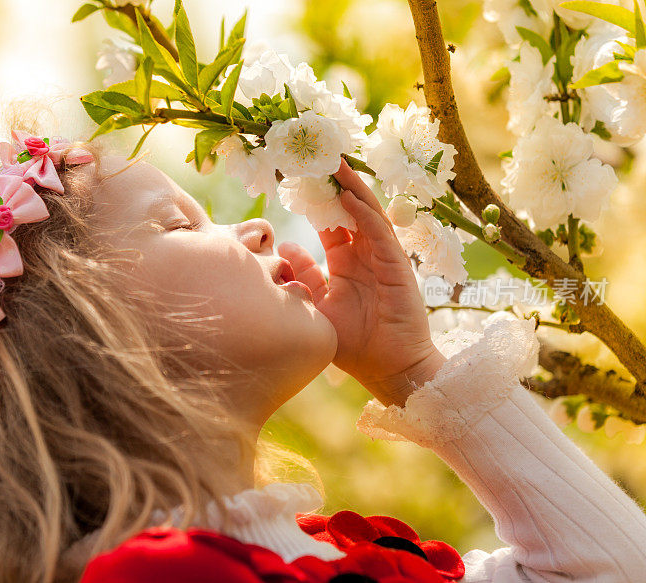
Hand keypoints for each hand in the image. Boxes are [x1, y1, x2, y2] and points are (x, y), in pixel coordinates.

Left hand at [278, 159, 444, 405]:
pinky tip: (348, 195)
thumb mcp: (319, 305)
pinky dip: (364, 213)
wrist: (389, 368)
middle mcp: (365, 254)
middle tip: (315, 155)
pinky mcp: (396, 265)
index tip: (297, 176)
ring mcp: (383, 257)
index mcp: (347, 262)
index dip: (317, 200)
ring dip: (350, 187)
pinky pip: (379, 232)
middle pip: (349, 209)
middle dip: (334, 183)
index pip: (330, 222)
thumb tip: (284, 249)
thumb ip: (306, 276)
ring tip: (332, 161)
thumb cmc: (354, 343)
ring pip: (366, 213)